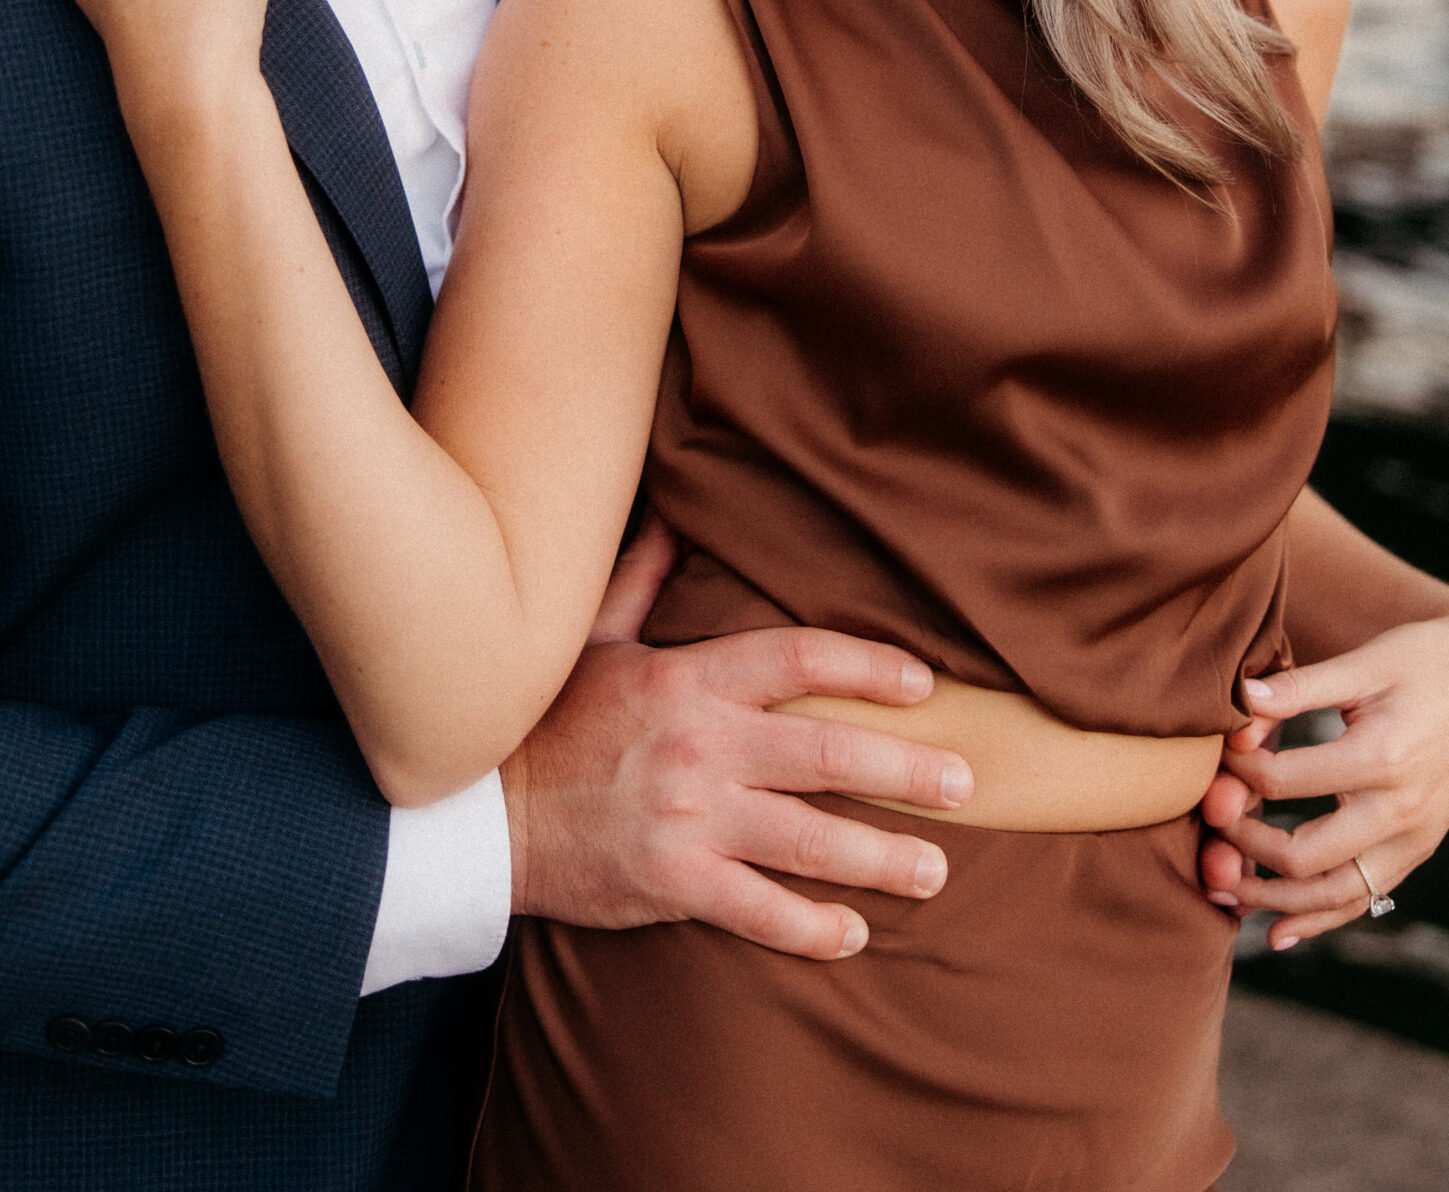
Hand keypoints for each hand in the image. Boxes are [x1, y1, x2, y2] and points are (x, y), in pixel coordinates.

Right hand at [501, 515, 973, 961]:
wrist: (482, 813)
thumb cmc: (546, 721)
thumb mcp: (593, 640)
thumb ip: (643, 580)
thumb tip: (672, 516)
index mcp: (690, 680)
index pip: (798, 658)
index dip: (867, 665)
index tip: (922, 682)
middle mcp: (701, 746)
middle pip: (827, 752)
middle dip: (905, 769)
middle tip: (965, 783)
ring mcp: (689, 818)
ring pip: (809, 837)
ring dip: (882, 854)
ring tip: (936, 867)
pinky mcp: (672, 883)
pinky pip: (758, 911)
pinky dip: (811, 926)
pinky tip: (853, 932)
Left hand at [1199, 606, 1448, 947]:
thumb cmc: (1424, 661)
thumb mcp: (1364, 663)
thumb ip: (1299, 687)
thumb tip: (1237, 700)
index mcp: (1381, 759)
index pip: (1285, 781)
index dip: (1238, 771)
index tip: (1217, 753)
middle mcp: (1399, 812)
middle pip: (1304, 856)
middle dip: (1244, 845)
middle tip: (1207, 825)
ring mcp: (1412, 840)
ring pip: (1334, 895)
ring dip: (1273, 900)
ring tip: (1222, 889)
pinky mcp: (1417, 850)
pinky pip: (1364, 899)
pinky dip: (1320, 920)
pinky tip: (1279, 934)